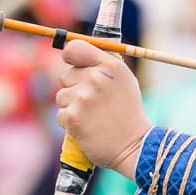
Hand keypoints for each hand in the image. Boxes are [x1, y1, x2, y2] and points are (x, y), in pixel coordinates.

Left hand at [54, 40, 151, 179]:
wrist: (135, 146)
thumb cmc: (127, 113)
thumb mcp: (124, 80)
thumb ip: (102, 64)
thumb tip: (75, 50)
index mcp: (110, 65)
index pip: (74, 48)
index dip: (69, 56)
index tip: (72, 64)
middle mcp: (96, 78)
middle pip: (65, 75)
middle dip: (74, 88)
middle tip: (93, 102)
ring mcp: (84, 98)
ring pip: (61, 96)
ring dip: (72, 107)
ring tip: (93, 116)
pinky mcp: (74, 117)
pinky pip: (61, 115)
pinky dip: (71, 123)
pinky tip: (88, 127)